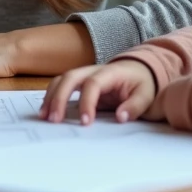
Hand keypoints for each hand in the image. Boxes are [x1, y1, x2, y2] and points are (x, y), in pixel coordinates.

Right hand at [40, 60, 157, 124]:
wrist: (138, 70)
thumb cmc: (141, 83)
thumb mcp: (146, 95)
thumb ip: (135, 106)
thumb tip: (120, 117)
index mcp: (110, 73)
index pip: (93, 84)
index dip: (87, 102)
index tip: (85, 122)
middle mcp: (93, 70)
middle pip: (70, 77)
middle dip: (60, 97)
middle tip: (55, 120)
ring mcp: (84, 74)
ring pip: (61, 79)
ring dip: (51, 97)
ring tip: (44, 117)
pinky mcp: (79, 82)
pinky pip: (60, 85)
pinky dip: (51, 96)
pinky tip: (46, 112)